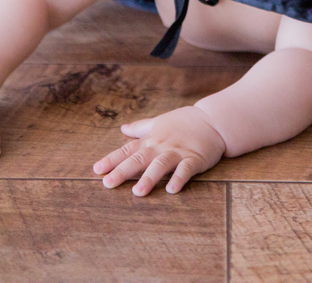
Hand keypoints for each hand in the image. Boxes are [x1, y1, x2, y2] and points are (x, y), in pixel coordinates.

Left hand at [92, 106, 226, 195]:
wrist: (214, 120)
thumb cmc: (185, 122)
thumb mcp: (160, 122)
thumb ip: (141, 127)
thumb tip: (122, 128)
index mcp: (152, 138)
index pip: (128, 149)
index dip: (112, 159)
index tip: (97, 170)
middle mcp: (162, 145)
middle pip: (140, 158)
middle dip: (123, 171)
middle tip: (108, 183)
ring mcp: (178, 152)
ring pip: (161, 164)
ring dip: (149, 178)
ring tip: (138, 192)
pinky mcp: (195, 159)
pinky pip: (186, 169)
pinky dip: (179, 178)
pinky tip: (172, 190)